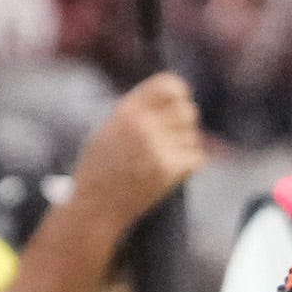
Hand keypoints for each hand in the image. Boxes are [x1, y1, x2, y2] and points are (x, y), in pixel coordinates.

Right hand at [69, 73, 205, 233]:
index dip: (179, 92)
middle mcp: (143, 125)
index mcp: (126, 111)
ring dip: (184, 146)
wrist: (95, 207)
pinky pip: (196, 157)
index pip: (168, 85)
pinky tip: (170, 172)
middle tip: (176, 134)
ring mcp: (157, 147)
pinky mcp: (169, 169)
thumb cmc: (100, 169)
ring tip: (163, 159)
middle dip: (185, 122)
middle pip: (188, 110)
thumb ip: (136, 112)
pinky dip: (188, 165)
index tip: (180, 100)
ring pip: (193, 136)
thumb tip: (173, 98)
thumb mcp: (108, 130)